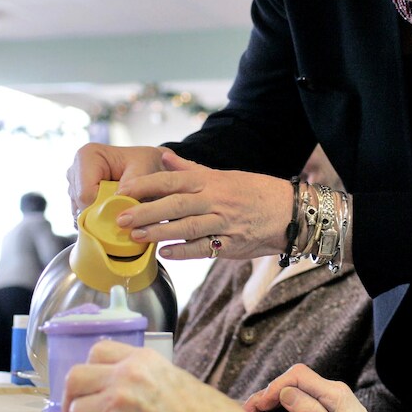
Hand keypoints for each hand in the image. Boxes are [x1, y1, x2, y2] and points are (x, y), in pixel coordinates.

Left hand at [63, 340, 250, 411]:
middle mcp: (126, 375)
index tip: (94, 386)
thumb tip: (114, 383)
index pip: (97, 351)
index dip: (91, 371)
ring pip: (75, 410)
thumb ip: (141, 374)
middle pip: (75, 377)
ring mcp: (119, 403)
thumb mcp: (172, 376)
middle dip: (74, 397)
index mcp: (142, 359)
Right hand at [66, 144, 166, 219]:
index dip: (104, 207)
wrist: (149, 164)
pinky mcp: (76, 196)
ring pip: (80, 212)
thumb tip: (118, 207)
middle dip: (103, 213)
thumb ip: (132, 188)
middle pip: (81, 204)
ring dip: (101, 217)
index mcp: (87, 155)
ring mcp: (74, 183)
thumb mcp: (145, 171)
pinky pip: (82, 216)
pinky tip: (114, 213)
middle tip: (126, 213)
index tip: (125, 210)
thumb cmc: (147, 163)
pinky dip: (98, 219)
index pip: (86, 194)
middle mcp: (75, 168)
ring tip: (122, 210)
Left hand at [114, 151, 292, 260]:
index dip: (147, 185)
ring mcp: (226, 223)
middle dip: (147, 211)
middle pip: (177, 204)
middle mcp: (217, 200)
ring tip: (137, 236)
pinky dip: (185, 251)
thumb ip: (191, 170)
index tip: (123, 190)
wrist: (290, 212)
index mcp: (211, 181)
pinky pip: (206, 248)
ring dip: (161, 232)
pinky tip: (165, 253)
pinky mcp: (233, 245)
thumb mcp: (223, 175)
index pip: (173, 180)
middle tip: (121, 218)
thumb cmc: (253, 192)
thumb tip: (164, 157)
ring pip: (189, 227)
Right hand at [243, 364, 411, 411]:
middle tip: (248, 411)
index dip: (273, 387)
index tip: (257, 406)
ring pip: (296, 386)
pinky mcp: (331, 403)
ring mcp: (333, 395)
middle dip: (269, 391)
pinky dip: (285, 402)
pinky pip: (304, 395)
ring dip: (275, 396)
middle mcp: (334, 389)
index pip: (297, 375)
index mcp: (335, 393)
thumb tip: (285, 392)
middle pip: (294, 378)